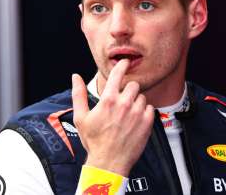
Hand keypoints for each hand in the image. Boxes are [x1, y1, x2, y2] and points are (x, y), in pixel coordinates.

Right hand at [72, 59, 154, 176]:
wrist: (109, 162)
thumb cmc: (94, 141)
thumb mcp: (81, 117)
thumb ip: (78, 94)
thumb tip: (75, 77)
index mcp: (108, 100)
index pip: (118, 74)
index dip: (122, 65)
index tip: (125, 62)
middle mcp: (124, 104)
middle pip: (133, 84)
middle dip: (128, 90)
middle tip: (122, 101)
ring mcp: (137, 113)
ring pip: (141, 96)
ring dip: (136, 102)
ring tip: (127, 115)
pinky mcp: (147, 122)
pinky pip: (149, 108)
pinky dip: (144, 112)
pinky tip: (135, 121)